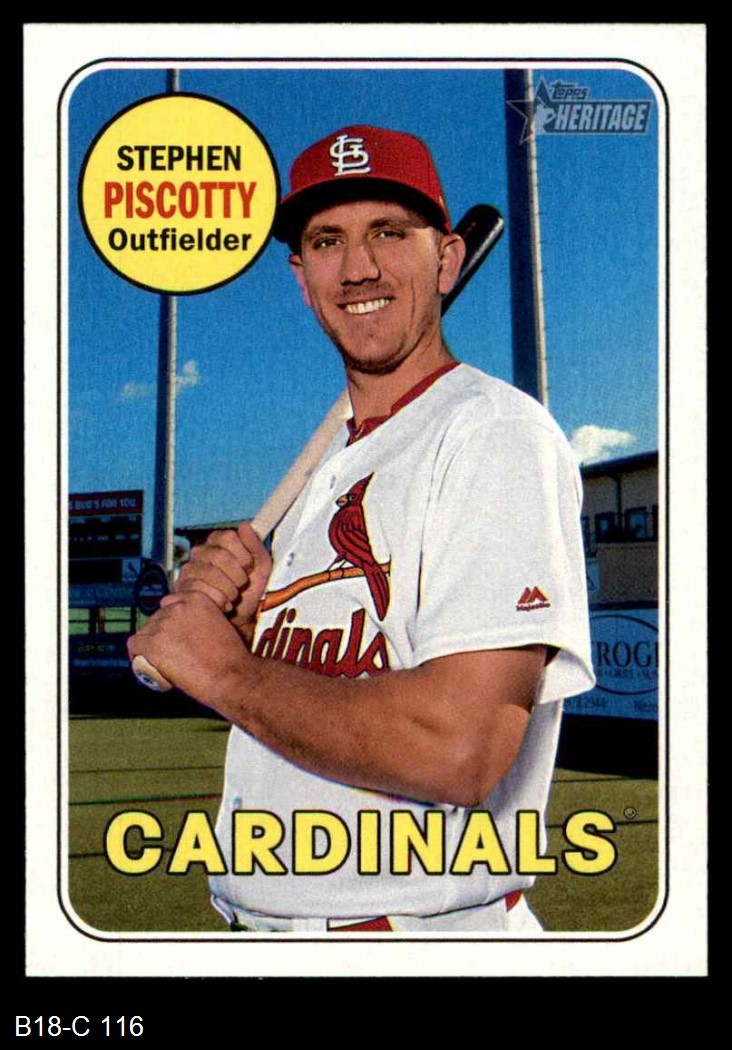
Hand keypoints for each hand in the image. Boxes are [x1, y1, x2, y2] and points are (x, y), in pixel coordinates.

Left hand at [127, 591, 252, 709]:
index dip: (171, 622)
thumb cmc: (231, 658)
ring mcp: (164, 625)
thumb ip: (204, 619)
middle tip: (170, 653)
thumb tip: (188, 631)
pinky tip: (142, 661)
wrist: (232, 677)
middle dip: (160, 634)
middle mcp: (178, 607)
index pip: (170, 604)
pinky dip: (136, 654)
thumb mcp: (222, 624)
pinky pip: (135, 645)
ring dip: (150, 645)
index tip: (175, 636)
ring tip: (160, 661)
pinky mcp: (153, 644)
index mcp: (196, 598)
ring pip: (145, 632)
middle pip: (157, 618)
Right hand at [173, 521, 272, 641]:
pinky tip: (222, 604)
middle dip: (237, 575)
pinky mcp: (182, 589)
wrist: (237, 620)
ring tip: (233, 596)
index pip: (228, 537)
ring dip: (229, 590)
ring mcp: (189, 570)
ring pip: (210, 574)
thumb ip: (256, 545)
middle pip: (220, 556)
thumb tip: (245, 525)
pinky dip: (218, 600)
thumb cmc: (248, 591)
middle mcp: (200, 552)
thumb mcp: (261, 567)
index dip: (243, 555)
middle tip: (241, 585)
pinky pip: (201, 590)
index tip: (249, 568)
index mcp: (218, 542)